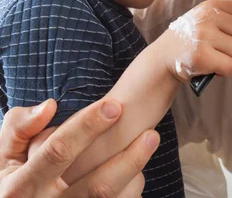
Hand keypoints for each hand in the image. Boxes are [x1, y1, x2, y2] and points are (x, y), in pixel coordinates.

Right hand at [0, 98, 159, 197]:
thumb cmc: (9, 183)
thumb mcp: (1, 157)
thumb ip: (19, 129)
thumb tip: (50, 106)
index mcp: (22, 185)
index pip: (59, 150)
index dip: (87, 126)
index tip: (115, 105)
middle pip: (98, 185)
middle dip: (129, 159)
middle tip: (152, 134)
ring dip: (134, 176)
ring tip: (144, 150)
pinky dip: (132, 192)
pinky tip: (135, 175)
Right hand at [159, 0, 231, 80]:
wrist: (162, 59)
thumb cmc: (189, 40)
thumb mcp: (205, 20)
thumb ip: (229, 16)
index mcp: (211, 7)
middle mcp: (207, 18)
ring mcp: (203, 37)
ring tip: (219, 60)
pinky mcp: (201, 56)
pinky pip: (230, 66)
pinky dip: (226, 72)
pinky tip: (214, 69)